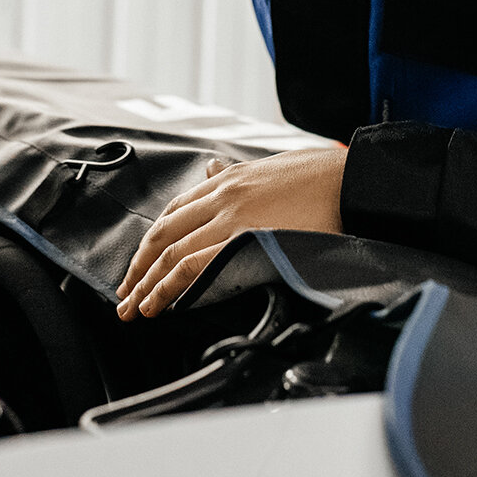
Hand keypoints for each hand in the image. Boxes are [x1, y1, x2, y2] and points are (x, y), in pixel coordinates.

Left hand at [115, 147, 346, 320]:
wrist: (352, 180)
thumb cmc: (320, 176)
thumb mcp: (270, 167)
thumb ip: (237, 173)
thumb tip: (211, 169)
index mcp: (228, 179)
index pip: (174, 212)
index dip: (152, 242)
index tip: (141, 265)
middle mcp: (222, 196)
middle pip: (164, 235)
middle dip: (139, 268)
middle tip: (124, 296)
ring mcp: (231, 217)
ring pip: (172, 254)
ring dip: (148, 284)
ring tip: (134, 309)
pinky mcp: (245, 240)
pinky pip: (196, 266)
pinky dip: (171, 287)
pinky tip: (161, 304)